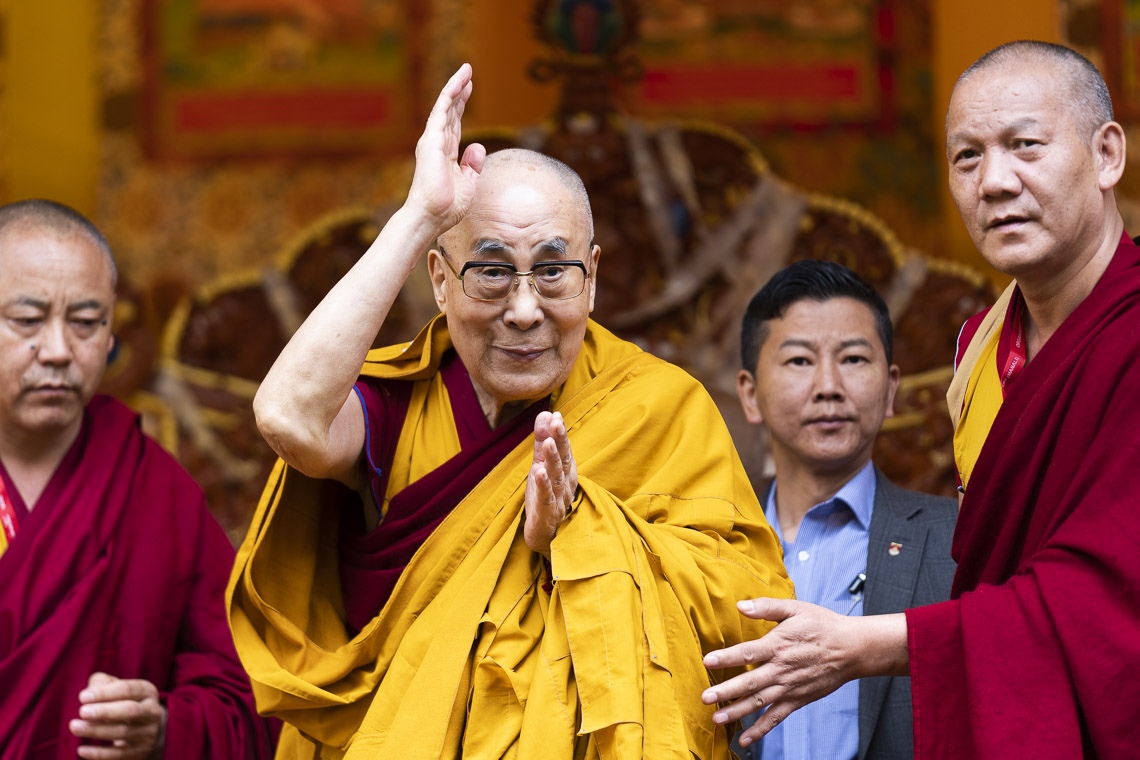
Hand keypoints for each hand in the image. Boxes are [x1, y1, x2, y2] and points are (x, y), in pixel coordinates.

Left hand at [70, 672, 166, 759]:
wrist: (146, 728)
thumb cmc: (123, 701)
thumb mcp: (116, 688)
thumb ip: (102, 683)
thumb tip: (89, 692)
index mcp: (147, 691)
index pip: (128, 689)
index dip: (105, 693)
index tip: (82, 697)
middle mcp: (153, 711)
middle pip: (130, 710)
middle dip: (105, 711)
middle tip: (82, 712)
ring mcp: (148, 733)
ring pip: (123, 732)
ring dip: (96, 730)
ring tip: (74, 726)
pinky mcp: (141, 752)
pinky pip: (119, 754)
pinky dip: (99, 753)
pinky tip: (81, 750)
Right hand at [406, 63, 486, 231]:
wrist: (431, 217)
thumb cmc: (447, 207)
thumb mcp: (468, 183)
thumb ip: (472, 165)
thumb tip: (479, 146)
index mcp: (445, 153)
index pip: (454, 123)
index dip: (461, 105)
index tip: (469, 89)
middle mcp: (437, 144)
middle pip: (450, 111)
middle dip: (459, 92)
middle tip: (468, 73)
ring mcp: (433, 141)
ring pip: (445, 108)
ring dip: (455, 88)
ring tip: (466, 71)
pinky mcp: (431, 141)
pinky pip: (441, 113)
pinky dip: (449, 97)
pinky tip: (457, 85)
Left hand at [524, 411, 576, 556]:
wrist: (546, 535)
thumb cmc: (546, 497)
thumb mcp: (542, 465)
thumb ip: (542, 441)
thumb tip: (545, 413)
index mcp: (566, 471)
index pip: (564, 449)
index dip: (560, 433)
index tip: (556, 415)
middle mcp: (565, 483)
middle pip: (564, 460)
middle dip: (559, 441)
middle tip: (556, 422)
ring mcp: (558, 499)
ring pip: (556, 478)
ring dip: (552, 460)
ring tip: (546, 443)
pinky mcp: (548, 514)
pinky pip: (547, 498)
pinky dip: (543, 485)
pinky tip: (538, 472)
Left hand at [700, 599, 882, 748]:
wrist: (851, 649)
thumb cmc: (822, 625)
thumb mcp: (795, 609)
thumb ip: (767, 608)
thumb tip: (741, 606)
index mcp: (778, 645)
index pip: (747, 652)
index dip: (727, 657)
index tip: (707, 661)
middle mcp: (781, 670)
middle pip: (749, 682)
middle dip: (725, 691)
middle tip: (705, 697)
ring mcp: (789, 688)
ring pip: (759, 702)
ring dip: (737, 712)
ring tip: (717, 719)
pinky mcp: (797, 700)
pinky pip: (776, 717)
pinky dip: (760, 729)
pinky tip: (745, 739)